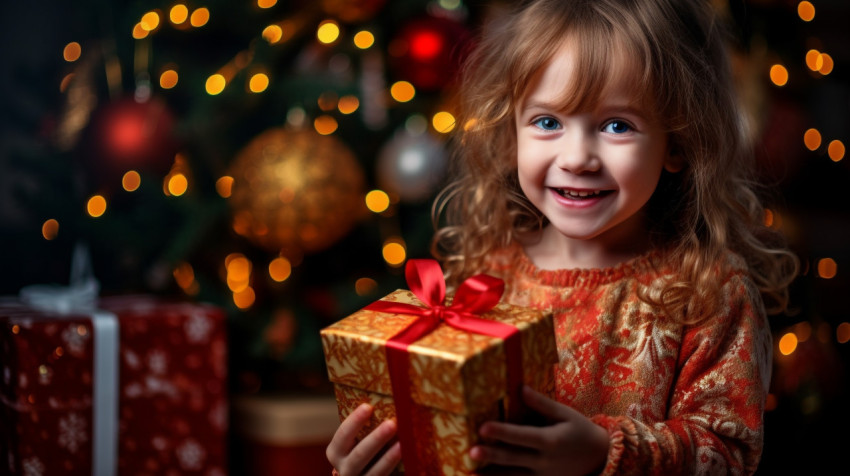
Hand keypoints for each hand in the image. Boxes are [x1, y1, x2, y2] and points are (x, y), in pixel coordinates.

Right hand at [326, 403, 401, 475]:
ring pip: (375, 471)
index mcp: (335, 452)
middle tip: (391, 423)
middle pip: (360, 454)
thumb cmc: (360, 450)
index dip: (354, 421)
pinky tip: (405, 457)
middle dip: (376, 439)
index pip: (342, 435)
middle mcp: (344, 469)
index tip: (368, 406)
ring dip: (388, 457)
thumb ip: (363, 429)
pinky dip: (394, 467)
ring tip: (402, 444)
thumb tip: (383, 403)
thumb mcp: (354, 442)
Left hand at [470, 386, 608, 475]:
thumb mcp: (566, 414)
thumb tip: (521, 388)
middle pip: (513, 458)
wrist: (600, 458)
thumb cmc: (581, 431)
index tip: (483, 428)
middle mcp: (545, 461)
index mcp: (551, 441)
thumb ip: (542, 404)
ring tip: (471, 471)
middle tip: (471, 452)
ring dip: (491, 474)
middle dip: (491, 455)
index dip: (502, 432)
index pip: (522, 436)